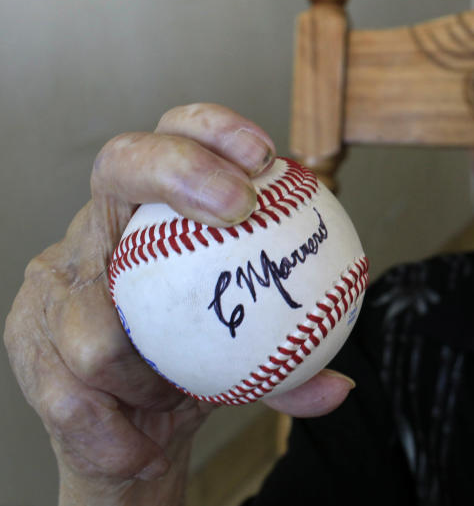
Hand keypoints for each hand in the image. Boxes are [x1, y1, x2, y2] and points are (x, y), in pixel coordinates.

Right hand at [4, 104, 353, 503]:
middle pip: (121, 163)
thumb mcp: (248, 361)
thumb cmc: (194, 368)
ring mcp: (56, 275)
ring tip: (172, 395)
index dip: (214, 130)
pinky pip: (72, 390)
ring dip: (146, 368)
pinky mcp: (25, 333)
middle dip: (181, 168)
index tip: (266, 157)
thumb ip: (289, 367)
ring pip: (96, 315)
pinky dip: (116, 428)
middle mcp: (100, 228)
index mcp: (154, 213)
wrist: (128, 432)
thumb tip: (338, 384)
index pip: (177, 136)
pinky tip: (142, 446)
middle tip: (239, 207)